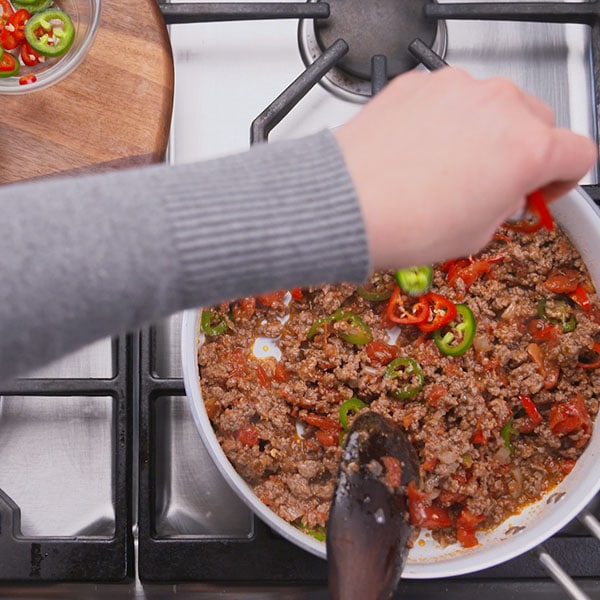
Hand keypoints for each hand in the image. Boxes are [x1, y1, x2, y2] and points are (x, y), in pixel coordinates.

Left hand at [334, 67, 596, 268]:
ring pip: (492, 105)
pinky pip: (448, 100)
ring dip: (483, 133)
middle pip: (538, 122)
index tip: (544, 188)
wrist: (343, 204)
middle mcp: (498, 106)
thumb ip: (505, 207)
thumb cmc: (402, 222)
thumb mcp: (475, 235)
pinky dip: (444, 121)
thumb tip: (505, 194)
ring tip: (447, 170)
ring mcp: (456, 89)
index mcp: (527, 148)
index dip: (564, 177)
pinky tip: (420, 152)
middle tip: (492, 183)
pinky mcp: (418, 83)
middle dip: (522, 153)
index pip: (579, 153)